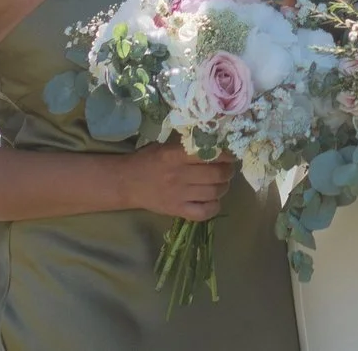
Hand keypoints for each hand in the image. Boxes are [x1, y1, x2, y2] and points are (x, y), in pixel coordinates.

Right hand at [122, 142, 236, 221]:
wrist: (127, 183)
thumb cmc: (148, 160)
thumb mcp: (166, 147)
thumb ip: (188, 147)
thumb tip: (216, 145)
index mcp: (175, 155)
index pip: (208, 154)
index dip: (225, 155)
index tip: (230, 155)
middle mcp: (178, 175)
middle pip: (215, 175)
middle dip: (228, 172)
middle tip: (228, 169)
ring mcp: (178, 195)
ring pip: (213, 193)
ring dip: (223, 188)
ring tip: (222, 183)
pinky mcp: (176, 210)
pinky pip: (203, 212)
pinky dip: (214, 207)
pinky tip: (213, 201)